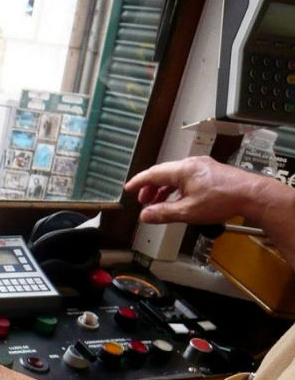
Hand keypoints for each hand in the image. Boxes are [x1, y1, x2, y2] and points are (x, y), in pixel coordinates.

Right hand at [123, 156, 262, 225]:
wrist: (251, 195)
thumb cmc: (224, 199)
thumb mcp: (188, 211)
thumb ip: (164, 213)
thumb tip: (146, 216)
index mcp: (182, 170)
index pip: (152, 174)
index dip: (138, 183)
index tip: (128, 188)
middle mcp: (191, 164)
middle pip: (163, 173)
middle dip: (150, 188)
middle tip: (143, 201)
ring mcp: (202, 166)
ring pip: (174, 176)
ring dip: (163, 189)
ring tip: (158, 203)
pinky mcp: (210, 172)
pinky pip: (186, 177)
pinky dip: (176, 188)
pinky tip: (177, 199)